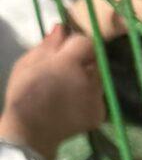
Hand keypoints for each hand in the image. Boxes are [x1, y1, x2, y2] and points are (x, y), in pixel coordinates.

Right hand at [0, 24, 103, 159]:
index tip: (64, 51)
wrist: (29, 132)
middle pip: (94, 60)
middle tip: (62, 73)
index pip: (86, 42)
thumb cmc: (23, 94)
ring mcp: (96, 99)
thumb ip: (48, 45)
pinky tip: (70, 104)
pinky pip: (97, 97)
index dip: (75, 44)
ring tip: (65, 90)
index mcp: (68, 64)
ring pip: (97, 79)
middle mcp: (88, 80)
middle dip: (81, 62)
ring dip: (85, 79)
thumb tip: (63, 27)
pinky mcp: (100, 114)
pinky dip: (87, 97)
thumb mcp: (27, 63)